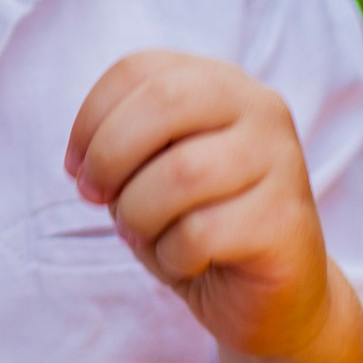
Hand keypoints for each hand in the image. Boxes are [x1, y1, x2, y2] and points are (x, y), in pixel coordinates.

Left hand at [65, 51, 331, 358]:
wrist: (270, 293)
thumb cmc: (195, 224)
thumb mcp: (147, 173)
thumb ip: (121, 145)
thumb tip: (88, 162)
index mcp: (218, 82)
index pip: (137, 70)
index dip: (90, 118)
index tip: (76, 166)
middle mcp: (259, 108)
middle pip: (165, 100)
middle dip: (109, 155)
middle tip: (95, 196)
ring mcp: (282, 159)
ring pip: (182, 172)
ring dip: (137, 213)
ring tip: (140, 234)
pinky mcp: (286, 219)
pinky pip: (203, 232)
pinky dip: (172, 254)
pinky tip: (187, 261)